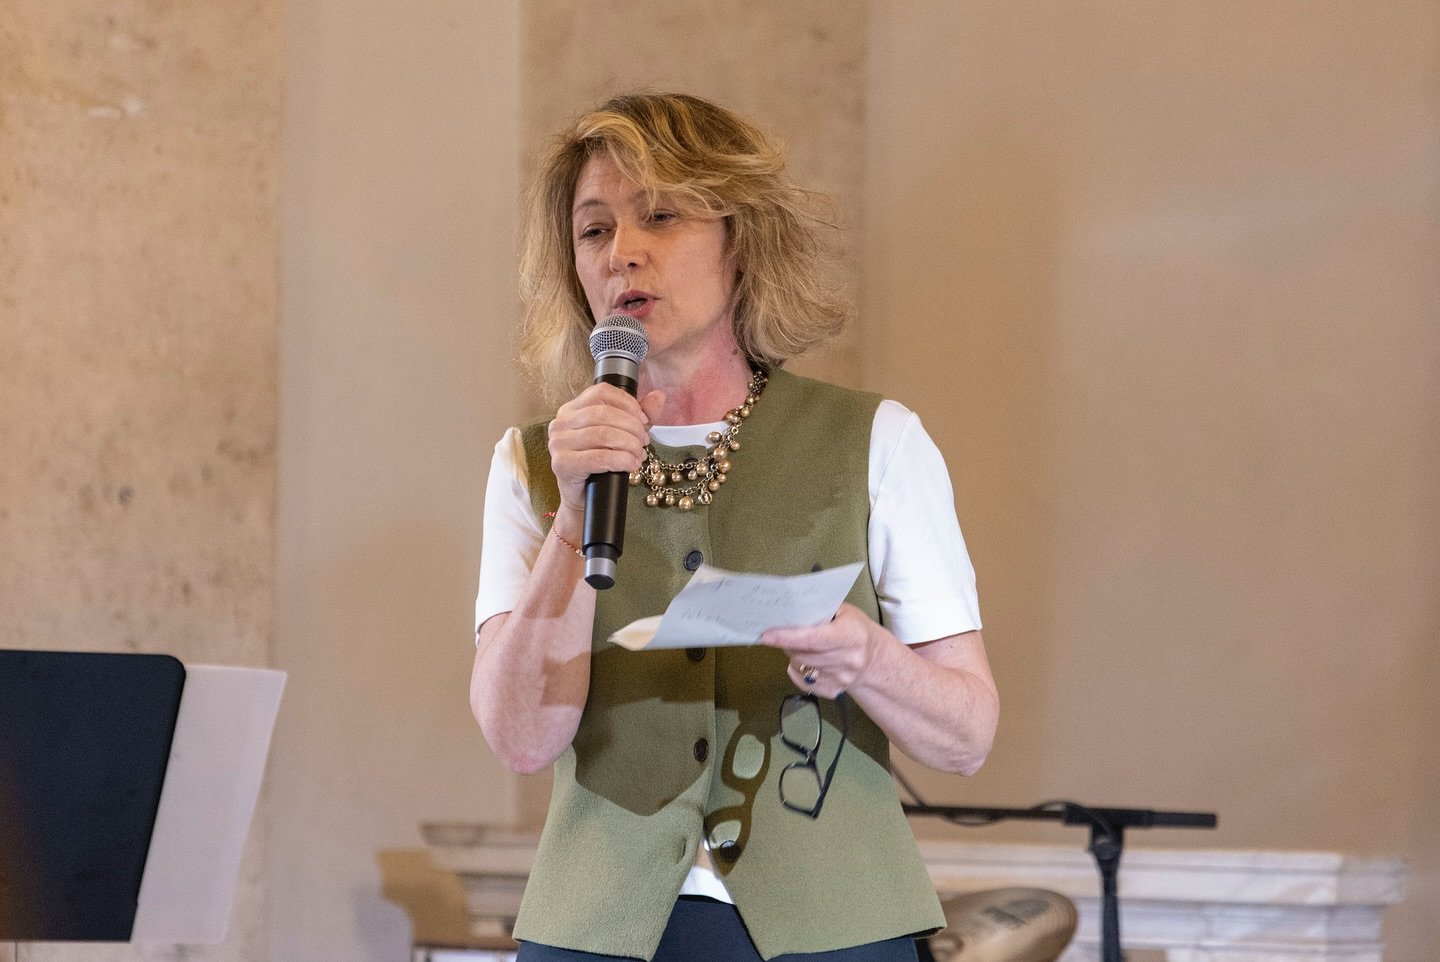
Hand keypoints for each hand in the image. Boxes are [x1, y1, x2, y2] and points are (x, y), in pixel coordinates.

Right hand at [547, 385, 665, 524]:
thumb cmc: (600, 463)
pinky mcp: (562, 464)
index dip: (627, 403)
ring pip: (602, 434)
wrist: (584, 497)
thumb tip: (658, 396)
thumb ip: (639, 415)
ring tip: (639, 455)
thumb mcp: (623, 434)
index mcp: (571, 409)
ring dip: (629, 445)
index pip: (601, 392)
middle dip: (632, 427)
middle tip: (644, 442)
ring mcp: (558, 443)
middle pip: (604, 413)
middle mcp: (560, 422)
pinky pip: (598, 457)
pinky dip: (621, 460)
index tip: (643, 420)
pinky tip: (631, 465)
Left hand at [760, 604, 881, 698]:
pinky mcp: (834, 691)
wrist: (873, 658)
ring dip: (794, 655)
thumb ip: (819, 611)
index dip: (788, 637)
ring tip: (802, 645)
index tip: (767, 635)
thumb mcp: (843, 612)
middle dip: (788, 644)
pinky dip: (797, 670)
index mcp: (851, 635)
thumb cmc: (854, 629)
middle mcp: (849, 660)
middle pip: (803, 655)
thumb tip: (787, 612)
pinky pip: (802, 681)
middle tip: (785, 633)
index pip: (814, 638)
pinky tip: (806, 661)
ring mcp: (842, 679)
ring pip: (800, 667)